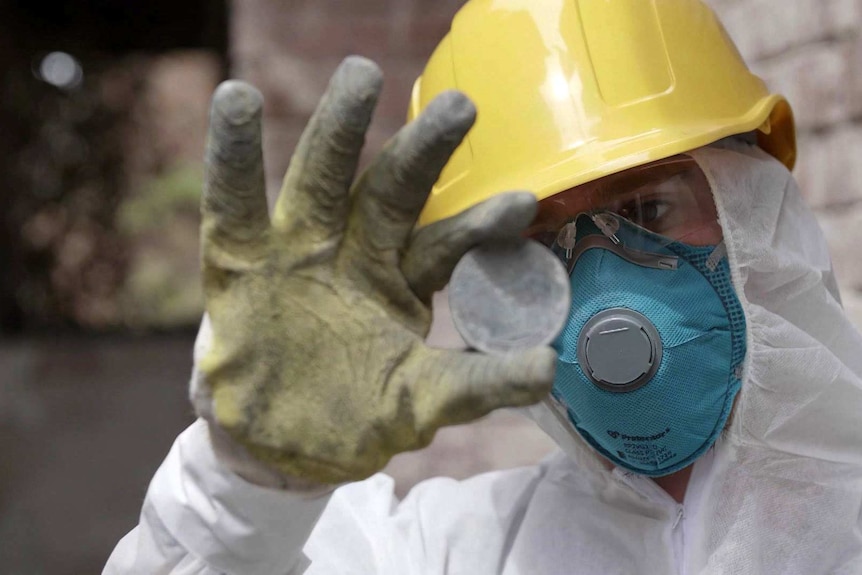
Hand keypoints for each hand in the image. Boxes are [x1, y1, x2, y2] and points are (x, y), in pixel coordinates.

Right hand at [192, 56, 555, 485]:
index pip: (445, 242)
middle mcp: (355, 253)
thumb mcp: (419, 403)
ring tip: (361, 74)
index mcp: (401, 282)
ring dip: (339, 130)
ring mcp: (298, 250)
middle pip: (391, 191)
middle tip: (461, 107)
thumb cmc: (352, 419)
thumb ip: (478, 384)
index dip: (480, 223)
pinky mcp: (241, 261)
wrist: (274, 445)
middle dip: (423, 150)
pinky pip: (234, 205)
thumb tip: (547, 367)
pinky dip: (233, 159)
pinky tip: (234, 102)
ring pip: (321, 179)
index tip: (524, 205)